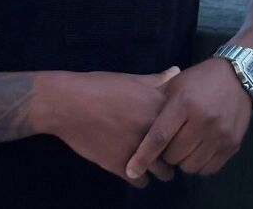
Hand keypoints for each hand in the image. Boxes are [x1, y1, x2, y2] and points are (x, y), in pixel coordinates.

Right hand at [35, 66, 180, 187]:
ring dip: (157, 168)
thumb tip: (176, 71)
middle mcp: (153, 130)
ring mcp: (139, 150)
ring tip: (148, 161)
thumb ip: (155, 80)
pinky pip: (141, 181)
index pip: (184, 127)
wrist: (68, 103)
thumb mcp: (129, 79)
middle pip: (177, 151)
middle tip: (160, 149)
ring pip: (163, 172)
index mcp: (158, 106)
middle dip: (171, 152)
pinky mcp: (123, 167)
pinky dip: (138, 176)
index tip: (172, 131)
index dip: (178, 130)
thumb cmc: (99, 86)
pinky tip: (131, 166)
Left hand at [124, 57, 252, 181]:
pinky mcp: (232, 145)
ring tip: (183, 147)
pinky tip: (197, 151)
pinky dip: (199, 164)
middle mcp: (202, 120)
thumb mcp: (176, 84)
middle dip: (166, 154)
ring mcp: (219, 134)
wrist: (237, 77)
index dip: (143, 156)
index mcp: (183, 103)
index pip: (159, 136)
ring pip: (190, 166)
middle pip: (174, 155)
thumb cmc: (199, 80)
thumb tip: (133, 118)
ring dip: (182, 161)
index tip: (131, 170)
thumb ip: (156, 100)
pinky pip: (209, 169)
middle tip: (167, 143)